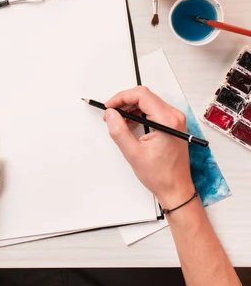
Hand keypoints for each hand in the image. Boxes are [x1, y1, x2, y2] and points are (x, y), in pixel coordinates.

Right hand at [104, 87, 193, 208]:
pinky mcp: (173, 124)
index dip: (121, 97)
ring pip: (148, 102)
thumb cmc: (161, 175)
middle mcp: (174, 116)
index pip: (141, 95)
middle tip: (111, 113)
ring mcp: (175, 120)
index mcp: (167, 121)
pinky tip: (130, 123)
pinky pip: (153, 110)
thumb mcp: (133, 153)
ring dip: (131, 107)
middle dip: (125, 102)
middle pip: (145, 96)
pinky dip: (139, 113)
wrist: (176, 189)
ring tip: (119, 120)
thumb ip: (119, 131)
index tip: (109, 106)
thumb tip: (110, 114)